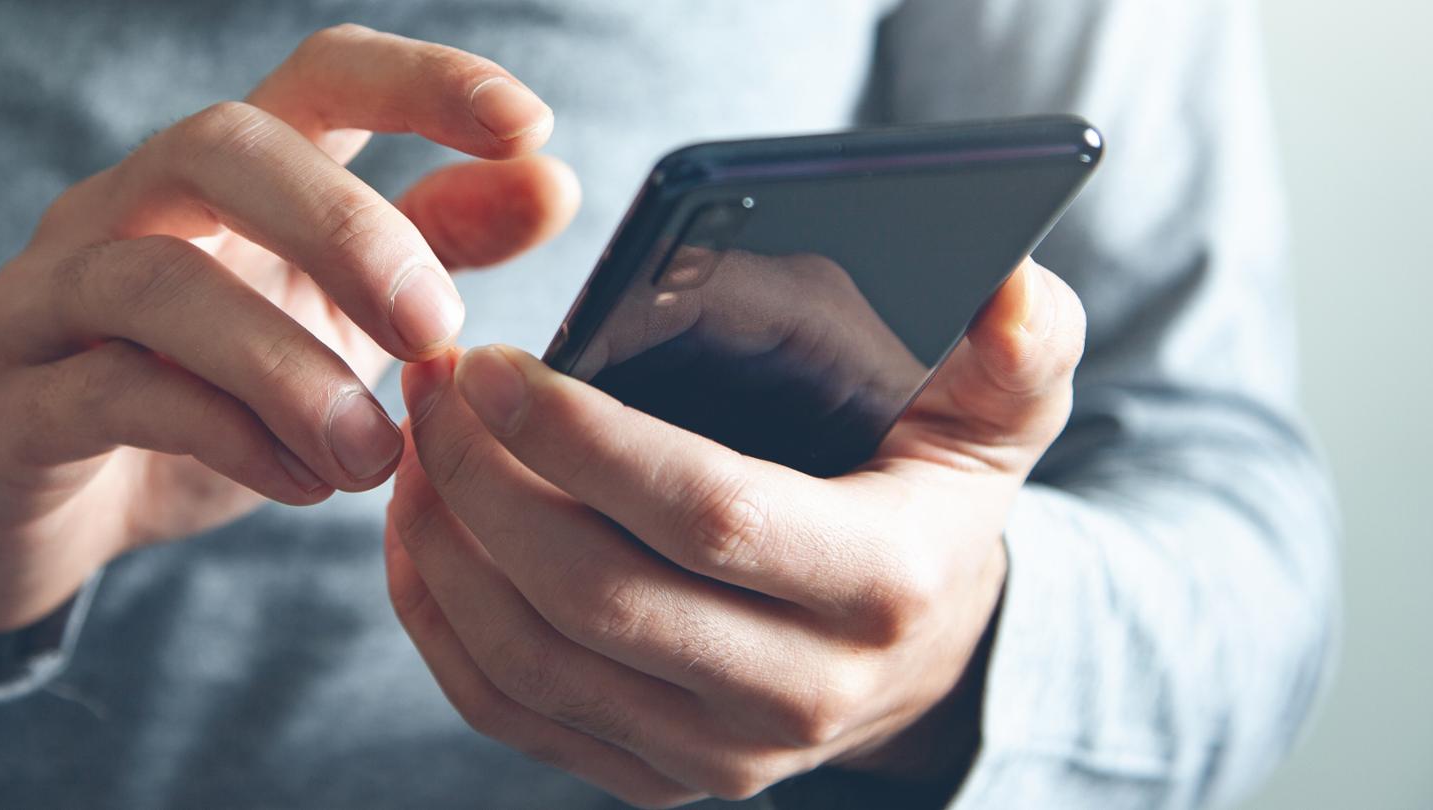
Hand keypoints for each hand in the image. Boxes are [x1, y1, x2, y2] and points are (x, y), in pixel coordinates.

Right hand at [0, 25, 579, 635]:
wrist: (51, 516)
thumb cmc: (203, 395)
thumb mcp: (334, 320)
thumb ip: (432, 248)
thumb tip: (552, 182)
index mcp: (222, 176)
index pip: (318, 76)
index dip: (423, 82)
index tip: (528, 128)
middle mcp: (126, 205)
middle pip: (222, 146)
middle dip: (344, 229)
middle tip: (434, 328)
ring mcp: (51, 296)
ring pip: (154, 278)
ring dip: (285, 366)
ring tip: (371, 452)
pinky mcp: (11, 403)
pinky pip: (111, 395)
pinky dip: (223, 438)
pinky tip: (301, 484)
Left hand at [385, 261, 1083, 805]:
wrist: (924, 655)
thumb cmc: (935, 503)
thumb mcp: (1002, 419)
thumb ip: (1017, 350)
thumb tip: (1009, 294)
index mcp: (881, 584)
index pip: (707, 513)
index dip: (584, 438)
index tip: (494, 363)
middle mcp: (801, 693)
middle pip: (596, 596)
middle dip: (485, 482)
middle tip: (432, 385)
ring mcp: (721, 754)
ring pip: (535, 663)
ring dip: (447, 546)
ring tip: (415, 443)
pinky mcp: (656, 778)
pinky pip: (511, 714)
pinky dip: (443, 622)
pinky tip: (421, 533)